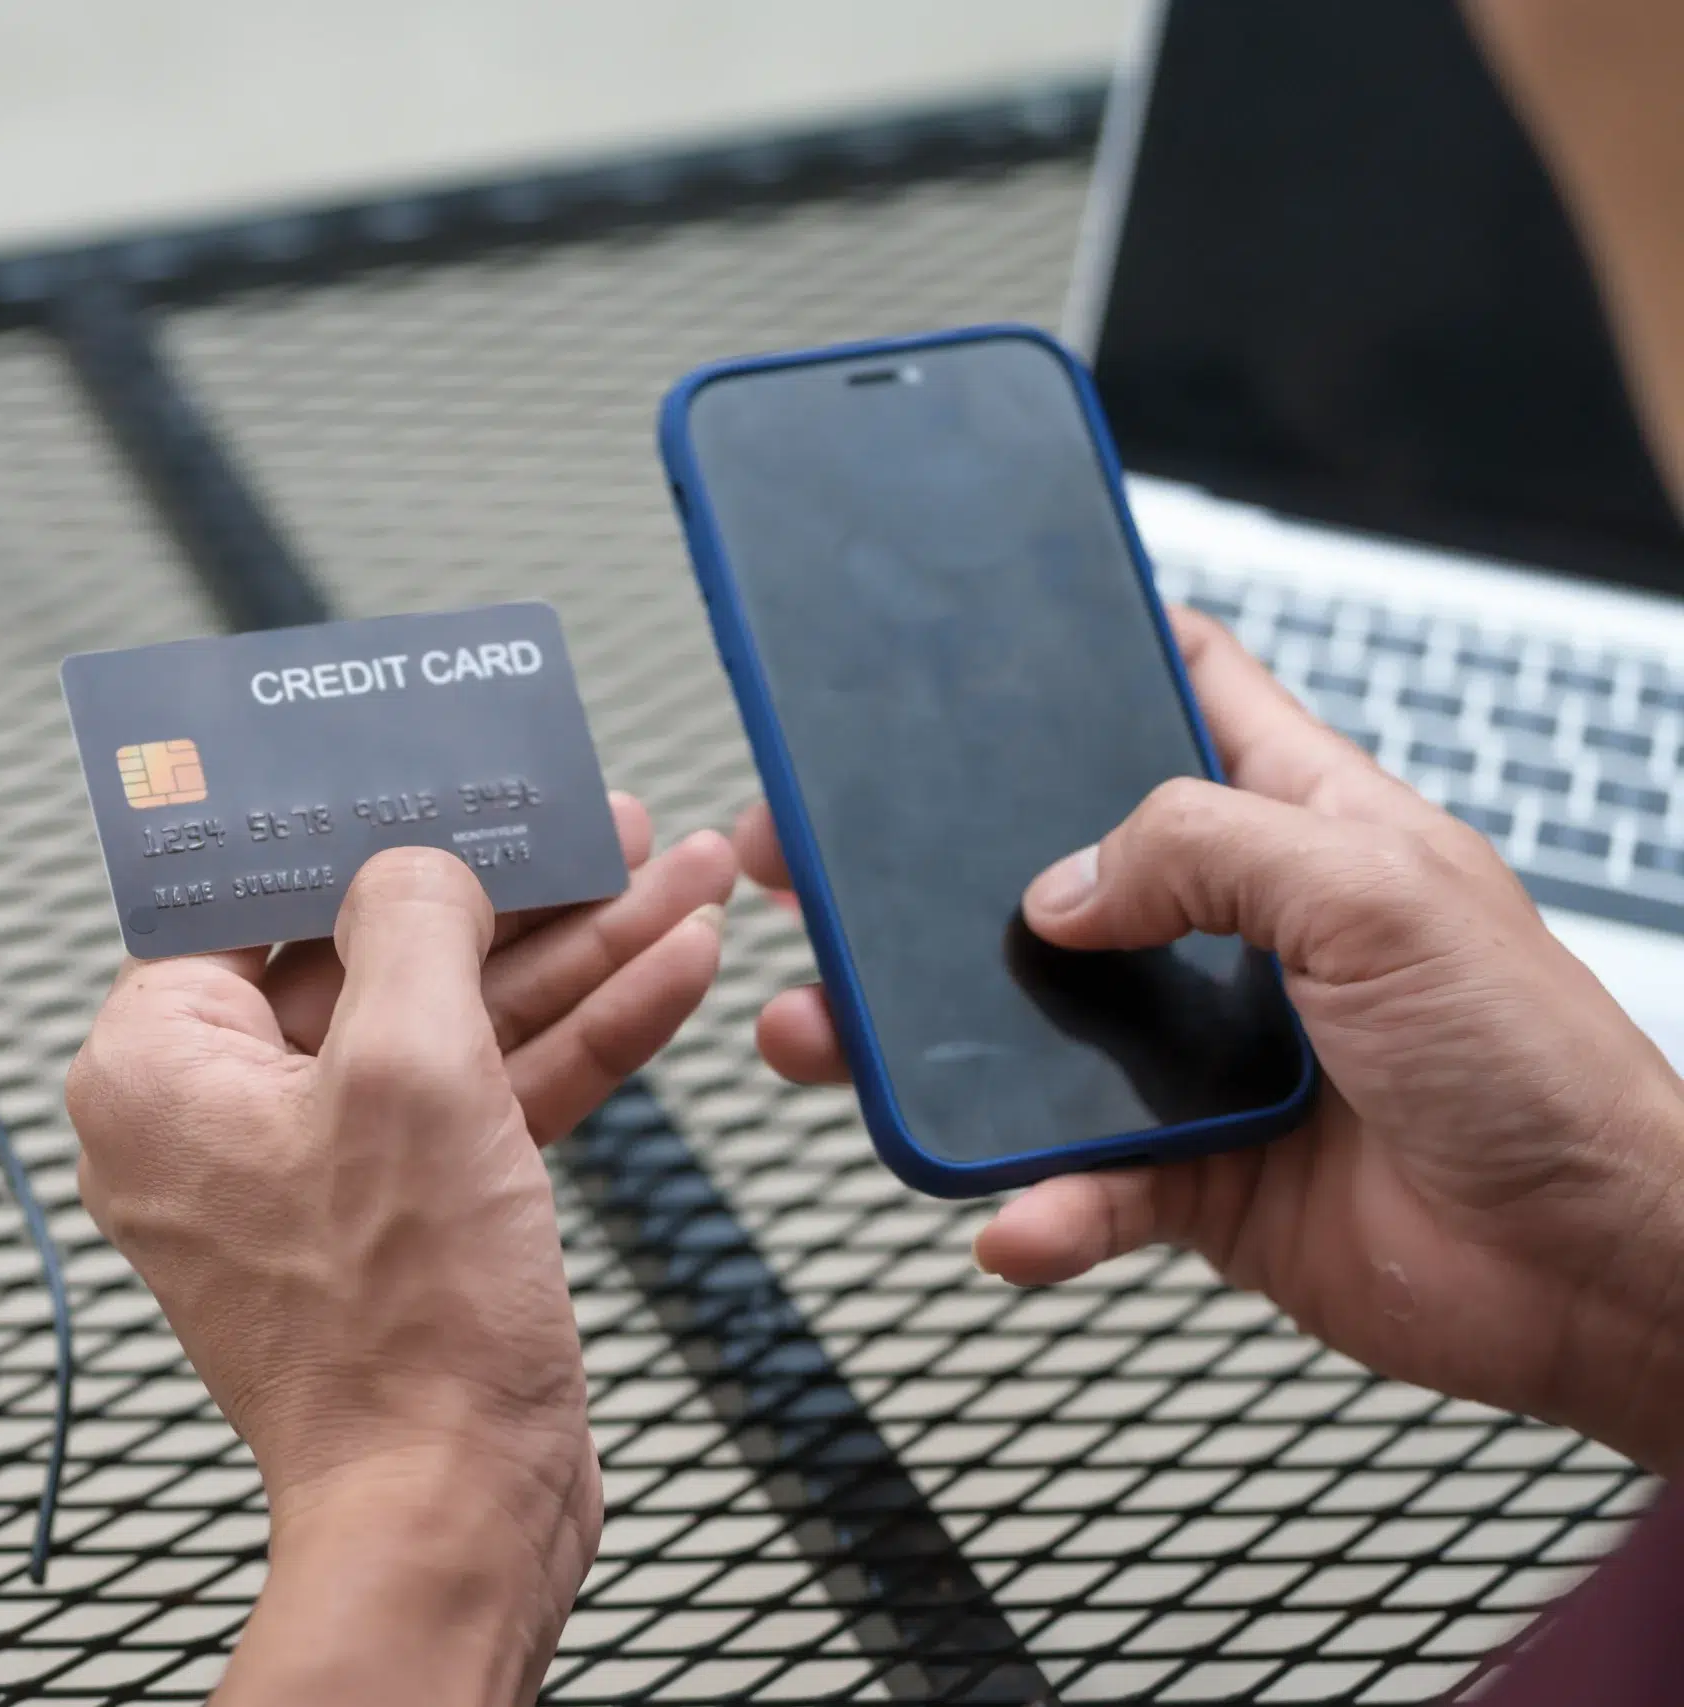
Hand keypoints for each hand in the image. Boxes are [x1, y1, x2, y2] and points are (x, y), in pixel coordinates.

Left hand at [67, 800, 733, 1704]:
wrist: (456, 1512)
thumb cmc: (399, 1326)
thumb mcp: (411, 1068)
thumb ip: (413, 926)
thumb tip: (420, 869)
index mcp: (160, 1068)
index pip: (251, 897)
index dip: (361, 826)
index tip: (442, 773)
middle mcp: (224, 1115)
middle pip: (377, 950)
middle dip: (516, 889)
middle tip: (606, 824)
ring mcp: (322, 1171)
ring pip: (453, 1020)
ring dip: (574, 952)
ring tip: (682, 880)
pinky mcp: (407, 1218)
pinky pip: (487, 1097)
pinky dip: (576, 1040)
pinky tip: (670, 975)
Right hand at [737, 610, 1683, 1473]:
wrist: (1599, 1276)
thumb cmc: (1544, 1068)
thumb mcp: (1379, 894)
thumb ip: (1205, 851)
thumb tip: (1057, 888)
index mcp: (1300, 823)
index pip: (1180, 695)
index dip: (1081, 659)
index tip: (965, 650)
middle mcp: (1239, 933)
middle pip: (1048, 876)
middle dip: (921, 876)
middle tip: (812, 869)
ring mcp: (1208, 1057)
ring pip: (1022, 1037)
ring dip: (921, 1049)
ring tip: (821, 1041)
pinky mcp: (1197, 1178)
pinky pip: (1079, 1183)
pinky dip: (1036, 1205)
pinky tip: (1018, 1215)